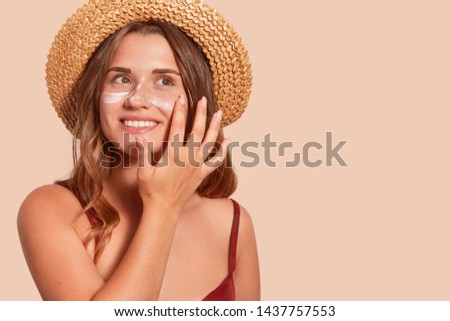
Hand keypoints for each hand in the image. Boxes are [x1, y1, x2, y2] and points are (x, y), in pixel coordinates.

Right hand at [136, 95, 229, 212]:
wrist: (164, 209)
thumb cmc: (151, 190)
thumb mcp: (143, 170)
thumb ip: (143, 152)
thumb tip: (138, 136)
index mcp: (173, 154)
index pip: (177, 127)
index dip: (180, 111)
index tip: (181, 97)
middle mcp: (188, 158)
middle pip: (197, 130)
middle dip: (200, 113)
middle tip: (202, 99)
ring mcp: (197, 166)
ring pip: (209, 142)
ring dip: (215, 126)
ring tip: (219, 112)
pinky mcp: (202, 174)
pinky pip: (216, 161)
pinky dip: (223, 150)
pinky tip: (229, 140)